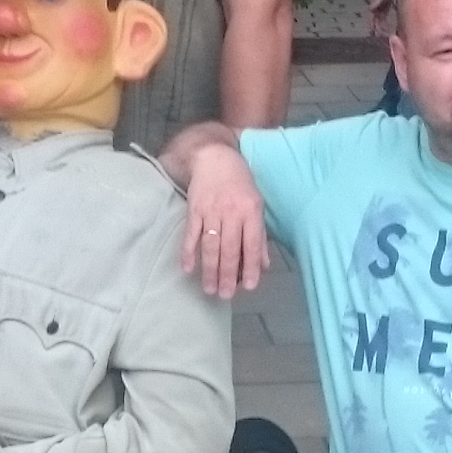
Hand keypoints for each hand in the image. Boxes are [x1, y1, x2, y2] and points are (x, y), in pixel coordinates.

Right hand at [179, 146, 272, 299]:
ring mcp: (211, 210)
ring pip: (211, 245)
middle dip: (227, 274)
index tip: (249, 287)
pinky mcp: (194, 209)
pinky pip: (191, 234)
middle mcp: (232, 212)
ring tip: (209, 289)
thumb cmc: (239, 183)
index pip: (252, 244)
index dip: (250, 266)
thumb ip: (259, 235)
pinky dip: (188, 252)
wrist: (214, 157)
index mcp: (251, 211)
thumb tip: (264, 265)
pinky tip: (188, 268)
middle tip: (225, 295)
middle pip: (230, 248)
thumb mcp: (257, 204)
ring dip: (209, 269)